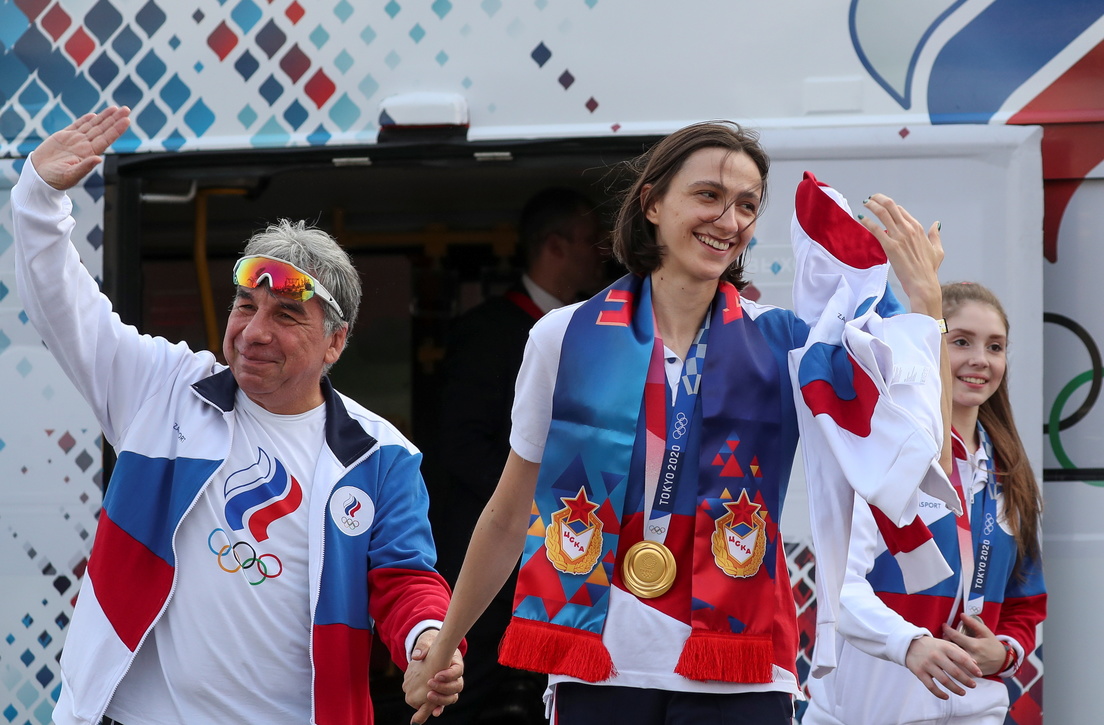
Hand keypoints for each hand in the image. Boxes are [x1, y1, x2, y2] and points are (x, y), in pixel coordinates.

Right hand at [29, 106, 130, 190]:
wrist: (39, 176)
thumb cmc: (55, 179)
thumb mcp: (71, 175)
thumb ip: (85, 167)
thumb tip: (98, 159)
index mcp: (89, 154)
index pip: (106, 139)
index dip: (116, 130)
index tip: (126, 121)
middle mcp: (85, 146)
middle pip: (103, 130)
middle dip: (114, 119)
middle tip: (126, 109)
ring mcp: (75, 140)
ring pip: (92, 125)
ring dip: (104, 117)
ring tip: (115, 108)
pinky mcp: (63, 136)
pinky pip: (77, 125)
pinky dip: (85, 120)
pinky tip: (94, 115)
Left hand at [403, 629, 463, 723]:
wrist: (427, 651)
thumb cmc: (429, 645)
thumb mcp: (426, 641)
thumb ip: (422, 647)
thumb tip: (417, 656)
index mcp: (454, 662)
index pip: (457, 670)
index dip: (449, 675)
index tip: (437, 675)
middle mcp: (454, 676)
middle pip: (457, 686)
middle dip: (444, 688)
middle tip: (430, 683)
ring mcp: (448, 686)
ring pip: (451, 697)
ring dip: (441, 699)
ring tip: (429, 696)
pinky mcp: (439, 693)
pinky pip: (442, 703)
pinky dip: (438, 709)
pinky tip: (433, 712)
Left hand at [858, 194, 943, 317]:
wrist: (923, 283)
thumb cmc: (929, 270)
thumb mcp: (937, 250)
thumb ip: (935, 236)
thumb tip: (936, 224)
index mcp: (918, 228)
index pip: (900, 210)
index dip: (889, 206)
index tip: (881, 205)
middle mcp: (908, 229)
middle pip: (891, 206)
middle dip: (879, 199)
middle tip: (870, 198)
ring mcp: (899, 237)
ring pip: (883, 213)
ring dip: (872, 206)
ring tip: (865, 203)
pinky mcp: (890, 246)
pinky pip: (876, 229)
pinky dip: (867, 222)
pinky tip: (861, 218)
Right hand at [904, 635, 980, 698]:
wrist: (909, 644)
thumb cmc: (932, 645)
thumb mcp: (946, 644)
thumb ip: (960, 652)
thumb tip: (975, 663)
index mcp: (944, 647)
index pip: (962, 658)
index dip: (972, 667)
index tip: (979, 675)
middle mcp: (936, 656)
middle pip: (954, 671)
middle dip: (966, 680)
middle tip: (973, 685)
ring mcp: (927, 664)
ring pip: (944, 680)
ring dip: (955, 689)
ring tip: (963, 692)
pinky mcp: (919, 672)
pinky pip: (931, 686)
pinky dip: (939, 693)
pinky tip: (946, 696)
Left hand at [942, 615, 1008, 675]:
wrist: (1002, 662)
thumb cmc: (993, 645)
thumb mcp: (985, 632)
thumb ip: (973, 623)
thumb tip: (961, 615)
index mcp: (975, 645)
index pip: (956, 636)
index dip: (948, 630)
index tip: (944, 626)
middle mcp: (972, 656)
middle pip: (952, 648)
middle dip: (945, 641)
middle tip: (943, 636)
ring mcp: (970, 667)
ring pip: (952, 660)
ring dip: (947, 652)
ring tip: (945, 646)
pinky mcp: (970, 673)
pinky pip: (957, 668)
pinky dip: (951, 661)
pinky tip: (949, 656)